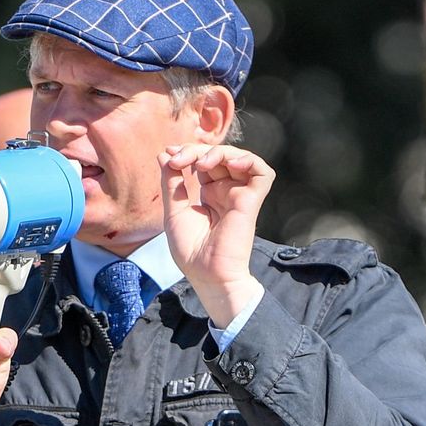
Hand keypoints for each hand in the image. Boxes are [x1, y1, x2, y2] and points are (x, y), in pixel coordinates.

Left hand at [158, 144, 273, 325]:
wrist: (206, 274)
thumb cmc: (191, 251)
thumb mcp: (173, 211)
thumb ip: (171, 182)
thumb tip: (163, 155)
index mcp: (210, 194)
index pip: (203, 162)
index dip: (188, 153)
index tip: (169, 154)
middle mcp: (226, 192)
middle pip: (218, 156)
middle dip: (197, 151)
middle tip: (178, 159)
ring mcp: (240, 195)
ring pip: (239, 158)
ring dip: (220, 152)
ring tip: (202, 163)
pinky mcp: (252, 200)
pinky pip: (262, 172)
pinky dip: (249, 160)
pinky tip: (231, 163)